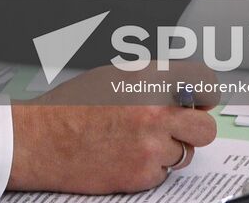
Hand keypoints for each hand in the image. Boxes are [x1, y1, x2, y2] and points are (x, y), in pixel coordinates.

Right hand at [7, 65, 217, 193]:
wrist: (42, 140)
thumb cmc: (72, 106)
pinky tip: (127, 155)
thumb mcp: (114, 75)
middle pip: (206, 126)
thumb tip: (185, 87)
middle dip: (195, 127)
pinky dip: (151, 167)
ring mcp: (150, 145)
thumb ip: (153, 79)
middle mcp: (154, 111)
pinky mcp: (143, 174)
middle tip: (179, 126)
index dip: (206, 93)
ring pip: (186, 153)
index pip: (204, 83)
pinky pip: (164, 173)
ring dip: (171, 149)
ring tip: (140, 141)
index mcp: (148, 79)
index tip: (203, 99)